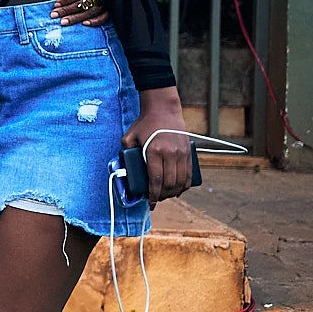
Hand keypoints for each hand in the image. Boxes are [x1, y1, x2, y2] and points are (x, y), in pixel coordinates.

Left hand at [55, 0, 107, 27]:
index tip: (56, 4)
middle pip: (82, 3)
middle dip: (67, 10)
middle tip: (54, 15)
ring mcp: (107, 1)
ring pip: (91, 12)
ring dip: (77, 18)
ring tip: (64, 22)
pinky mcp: (113, 8)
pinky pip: (105, 17)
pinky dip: (96, 21)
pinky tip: (84, 24)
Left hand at [123, 88, 192, 202]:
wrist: (164, 109)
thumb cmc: (145, 123)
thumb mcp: (130, 136)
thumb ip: (126, 152)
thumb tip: (124, 168)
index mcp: (154, 151)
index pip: (156, 179)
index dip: (154, 194)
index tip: (151, 202)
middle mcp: (170, 153)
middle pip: (169, 183)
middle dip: (163, 195)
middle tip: (157, 200)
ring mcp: (181, 153)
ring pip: (181, 180)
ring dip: (174, 192)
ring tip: (166, 196)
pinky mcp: (188, 152)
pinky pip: (189, 173)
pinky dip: (184, 184)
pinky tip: (178, 189)